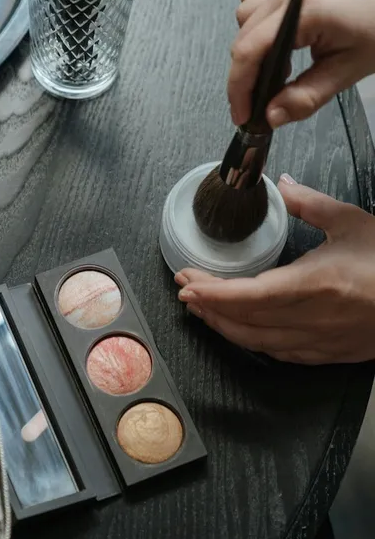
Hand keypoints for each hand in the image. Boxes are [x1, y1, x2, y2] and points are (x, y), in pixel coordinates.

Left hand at [175, 174, 374, 364]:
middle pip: (244, 321)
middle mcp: (313, 319)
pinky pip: (279, 353)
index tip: (186, 281)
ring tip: (201, 308)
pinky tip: (238, 329)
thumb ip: (309, 203)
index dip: (211, 292)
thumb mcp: (352, 222)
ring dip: (223, 325)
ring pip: (257, 342)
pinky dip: (251, 340)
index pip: (248, 295)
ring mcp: (320, 342)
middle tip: (185, 289)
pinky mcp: (328, 354)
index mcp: (316, 285)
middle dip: (207, 306)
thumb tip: (281, 185)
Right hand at [230, 0, 374, 127]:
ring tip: (274, 63)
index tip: (242, 113)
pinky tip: (265, 27)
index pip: (250, 52)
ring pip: (243, 16)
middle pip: (242, 38)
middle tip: (259, 99)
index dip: (238, 89)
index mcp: (307, 9)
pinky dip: (251, 10)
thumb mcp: (348, 70)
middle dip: (244, 75)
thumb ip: (306, 97)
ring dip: (250, 44)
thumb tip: (271, 116)